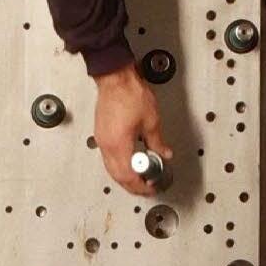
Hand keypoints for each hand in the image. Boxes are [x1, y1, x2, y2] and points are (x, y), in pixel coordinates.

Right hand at [94, 63, 172, 195]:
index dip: (140, 186)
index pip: (128, 176)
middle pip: (117, 176)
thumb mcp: (151, 120)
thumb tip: (164, 153)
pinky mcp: (101, 133)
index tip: (150, 187)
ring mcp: (101, 140)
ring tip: (139, 175)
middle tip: (145, 186)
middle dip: (132, 185)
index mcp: (119, 145)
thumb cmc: (129, 93)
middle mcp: (107, 145)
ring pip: (110, 169)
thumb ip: (158, 142)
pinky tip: (129, 162)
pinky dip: (119, 165)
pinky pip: (108, 158)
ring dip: (124, 176)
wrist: (115, 78)